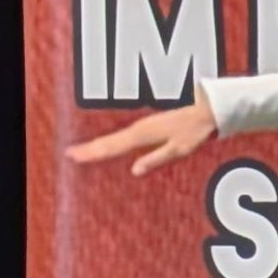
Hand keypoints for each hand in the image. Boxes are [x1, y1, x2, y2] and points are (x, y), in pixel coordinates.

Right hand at [66, 101, 217, 176]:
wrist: (208, 107)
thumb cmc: (195, 130)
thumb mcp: (179, 149)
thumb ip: (156, 159)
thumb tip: (135, 170)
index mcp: (143, 135)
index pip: (112, 147)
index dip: (92, 153)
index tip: (73, 156)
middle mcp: (139, 128)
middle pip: (108, 141)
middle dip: (89, 148)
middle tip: (69, 154)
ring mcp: (143, 125)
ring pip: (115, 137)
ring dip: (97, 144)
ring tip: (81, 151)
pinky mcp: (148, 125)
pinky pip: (124, 135)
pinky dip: (111, 140)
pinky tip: (109, 144)